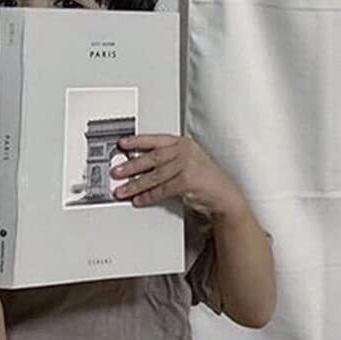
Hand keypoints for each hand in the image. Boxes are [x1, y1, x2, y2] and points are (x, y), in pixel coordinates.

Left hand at [109, 133, 246, 218]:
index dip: (137, 141)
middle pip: (152, 157)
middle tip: (117, 171)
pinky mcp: (188, 181)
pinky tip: (139, 199)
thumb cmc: (204, 179)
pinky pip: (163, 189)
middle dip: (131, 165)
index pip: (155, 140)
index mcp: (182, 143)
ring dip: (136, 184)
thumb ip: (166, 160)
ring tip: (122, 190)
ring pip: (155, 175)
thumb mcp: (186, 162)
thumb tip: (138, 166)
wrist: (223, 194)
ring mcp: (187, 164)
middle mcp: (184, 151)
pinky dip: (149, 196)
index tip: (122, 144)